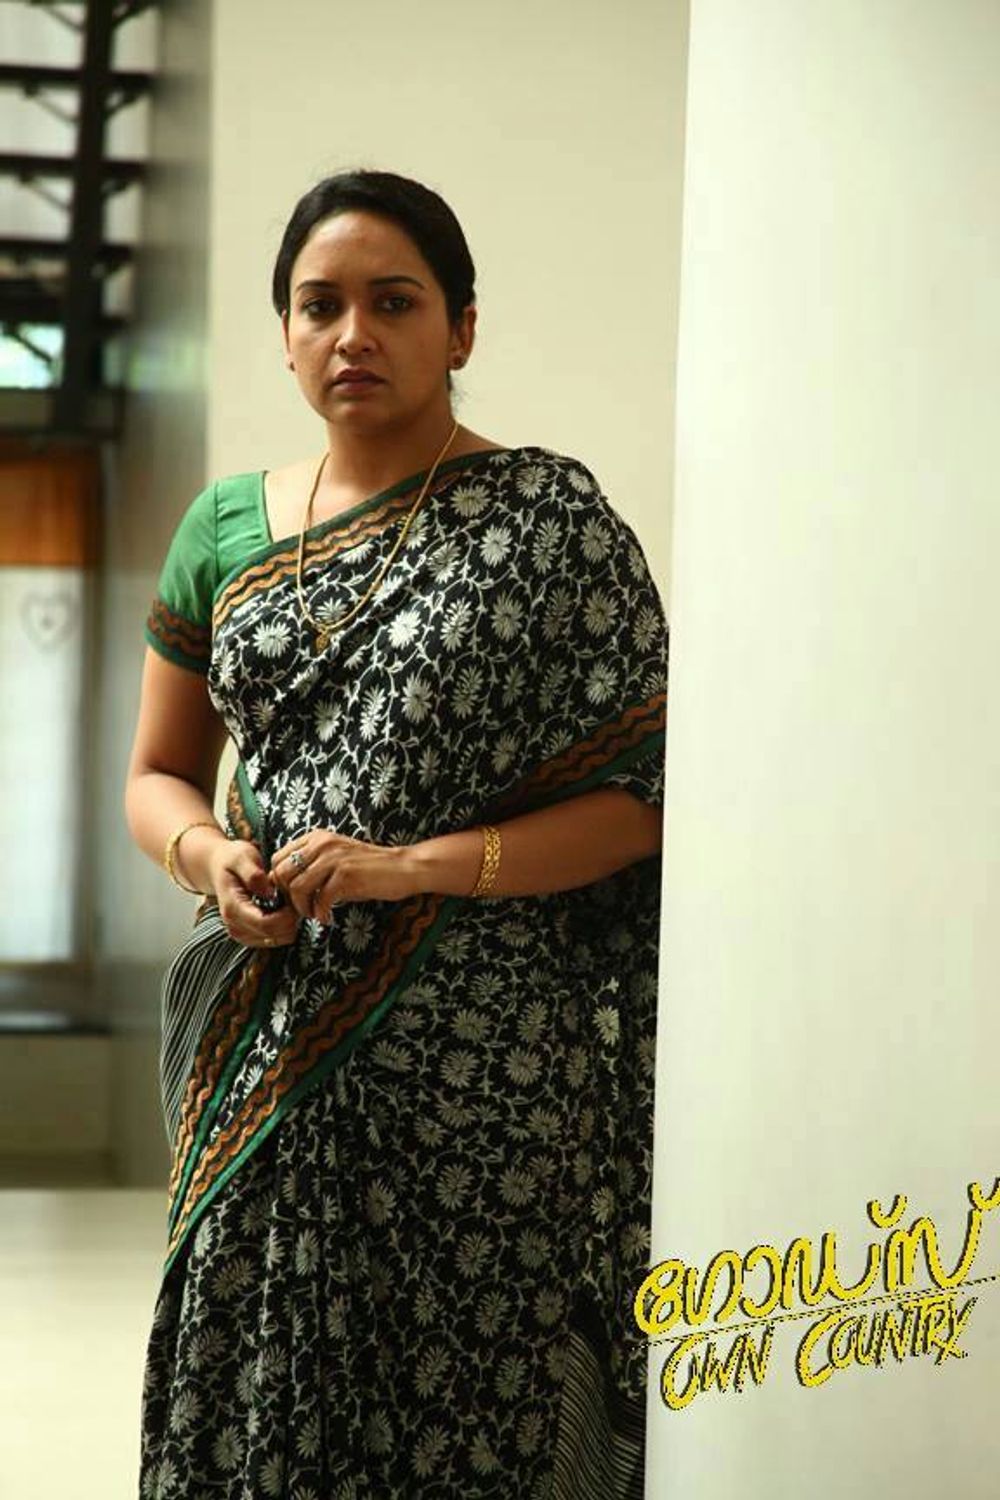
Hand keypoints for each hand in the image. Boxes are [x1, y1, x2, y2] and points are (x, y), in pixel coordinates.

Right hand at [206, 838, 299, 947]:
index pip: (265, 925)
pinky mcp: (249, 936)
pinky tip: (281, 909)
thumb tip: (268, 891)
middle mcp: (235, 926)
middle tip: (293, 898)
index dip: (286, 916)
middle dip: (290, 919)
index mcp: (233, 908)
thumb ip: (253, 874)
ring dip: (288, 923)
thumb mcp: (241, 857)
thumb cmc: (231, 860)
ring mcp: (241, 934)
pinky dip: (284, 926)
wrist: (218, 867)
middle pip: (273, 935)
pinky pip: (275, 939)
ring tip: (285, 902)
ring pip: (277, 940)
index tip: (294, 900)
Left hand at [270, 829, 417, 920]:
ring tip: (315, 914)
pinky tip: (328, 917)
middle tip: (301, 909)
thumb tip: (285, 889)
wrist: (403, 868)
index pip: (278, 859)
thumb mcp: (336, 859)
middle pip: (282, 873)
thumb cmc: (368, 869)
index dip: (279, 883)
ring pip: (297, 887)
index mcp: (316, 838)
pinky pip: (319, 899)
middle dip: (287, 897)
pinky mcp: (345, 875)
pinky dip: (320, 913)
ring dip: (302, 908)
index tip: (291, 898)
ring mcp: (333, 858)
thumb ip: (312, 867)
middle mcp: (321, 844)